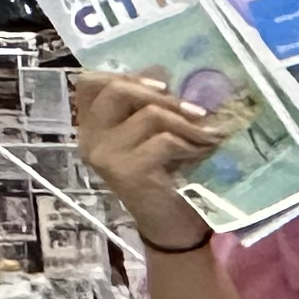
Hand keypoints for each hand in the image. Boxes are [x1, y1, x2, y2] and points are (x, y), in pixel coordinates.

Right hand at [73, 69, 234, 248]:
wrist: (172, 228)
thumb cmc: (167, 177)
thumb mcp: (154, 136)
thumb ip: (150, 107)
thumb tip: (167, 70)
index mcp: (93, 126)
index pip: (91, 82)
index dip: (127, 74)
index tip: (163, 82)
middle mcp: (91, 139)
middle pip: (114, 89)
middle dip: (160, 93)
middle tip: (195, 109)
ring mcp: (106, 156)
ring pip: (149, 114)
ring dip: (187, 122)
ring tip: (207, 134)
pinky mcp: (127, 171)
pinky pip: (165, 140)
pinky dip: (191, 144)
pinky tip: (202, 154)